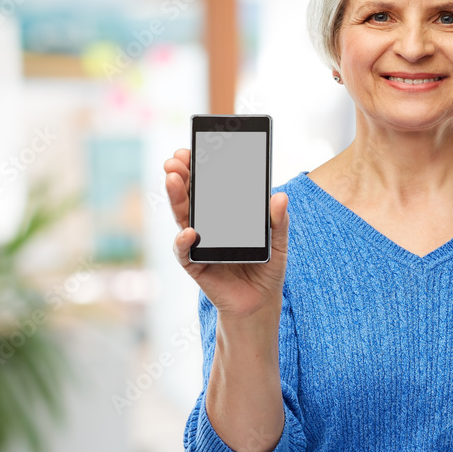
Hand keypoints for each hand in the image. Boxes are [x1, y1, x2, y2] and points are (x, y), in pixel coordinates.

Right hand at [164, 148, 288, 319]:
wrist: (260, 302)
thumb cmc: (267, 267)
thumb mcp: (278, 242)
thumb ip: (279, 221)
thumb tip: (280, 196)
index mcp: (225, 214)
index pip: (209, 186)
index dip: (199, 168)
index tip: (193, 149)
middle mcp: (208, 224)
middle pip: (191, 196)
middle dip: (181, 175)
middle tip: (176, 158)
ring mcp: (199, 243)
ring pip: (183, 217)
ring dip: (176, 197)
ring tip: (173, 178)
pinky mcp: (196, 265)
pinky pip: (185, 252)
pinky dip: (184, 241)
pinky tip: (190, 231)